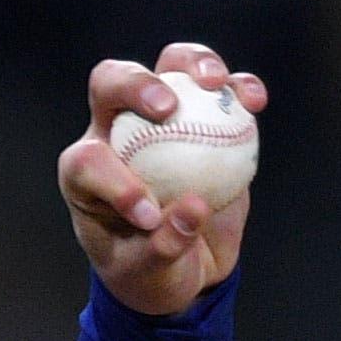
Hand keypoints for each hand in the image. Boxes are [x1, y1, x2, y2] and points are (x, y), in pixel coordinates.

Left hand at [58, 43, 267, 315]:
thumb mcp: (149, 276)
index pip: (87, 161)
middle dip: (133, 85)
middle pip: (110, 85)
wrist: (186, 268)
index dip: (114, 181)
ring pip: (168, 69)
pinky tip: (255, 100)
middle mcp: (115, 135)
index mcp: (85, 174)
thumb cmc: (152, 274)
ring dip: (193, 64)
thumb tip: (193, 208)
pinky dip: (239, 87)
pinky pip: (222, 91)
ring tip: (215, 84)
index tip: (148, 216)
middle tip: (165, 108)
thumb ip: (164, 248)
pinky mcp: (206, 120)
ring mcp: (161, 121)